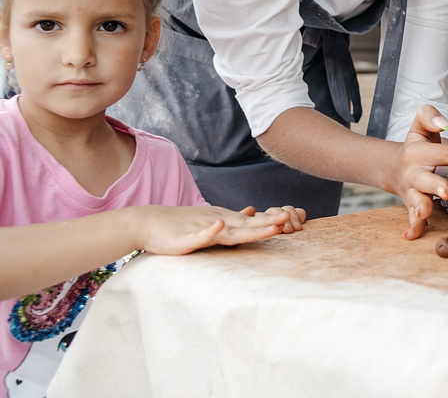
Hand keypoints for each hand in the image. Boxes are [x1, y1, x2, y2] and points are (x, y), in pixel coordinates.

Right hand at [134, 204, 305, 255]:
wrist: (150, 222)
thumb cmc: (181, 224)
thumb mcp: (212, 219)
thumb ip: (233, 219)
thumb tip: (252, 212)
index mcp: (225, 221)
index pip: (253, 222)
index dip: (272, 220)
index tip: (294, 220)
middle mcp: (219, 223)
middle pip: (249, 225)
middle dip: (270, 223)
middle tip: (291, 219)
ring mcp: (203, 229)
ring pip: (231, 230)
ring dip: (252, 228)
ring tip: (271, 226)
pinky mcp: (186, 238)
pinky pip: (200, 235)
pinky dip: (210, 230)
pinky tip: (219, 225)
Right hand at [386, 105, 447, 240]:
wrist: (394, 166)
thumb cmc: (418, 144)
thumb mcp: (420, 126)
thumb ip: (430, 116)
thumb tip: (445, 122)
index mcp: (421, 152)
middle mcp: (414, 172)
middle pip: (426, 179)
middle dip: (436, 185)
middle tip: (447, 192)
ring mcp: (411, 190)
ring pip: (416, 199)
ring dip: (420, 206)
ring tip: (425, 212)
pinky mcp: (409, 203)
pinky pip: (410, 216)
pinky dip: (413, 225)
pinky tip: (413, 234)